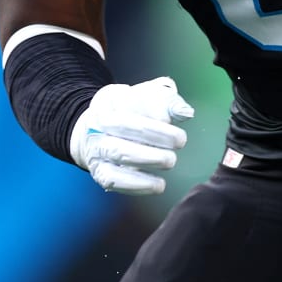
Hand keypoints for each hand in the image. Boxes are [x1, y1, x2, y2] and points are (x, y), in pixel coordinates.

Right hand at [69, 77, 194, 194]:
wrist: (100, 123)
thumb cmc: (131, 108)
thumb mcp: (148, 96)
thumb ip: (168, 102)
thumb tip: (186, 112)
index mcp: (107, 104)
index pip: (129, 118)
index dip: (155, 130)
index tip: (179, 137)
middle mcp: (96, 129)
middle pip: (120, 141)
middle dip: (150, 148)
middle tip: (176, 150)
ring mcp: (95, 151)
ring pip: (116, 159)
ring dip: (144, 164)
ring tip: (169, 163)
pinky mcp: (99, 172)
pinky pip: (113, 181)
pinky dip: (136, 185)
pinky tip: (157, 184)